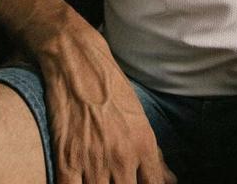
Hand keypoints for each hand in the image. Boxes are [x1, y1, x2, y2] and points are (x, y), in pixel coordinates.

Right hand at [39, 29, 176, 183]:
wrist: (78, 64)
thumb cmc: (111, 88)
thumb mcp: (140, 117)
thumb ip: (154, 155)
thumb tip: (170, 181)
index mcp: (143, 146)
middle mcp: (121, 157)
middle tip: (116, 179)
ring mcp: (93, 161)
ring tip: (100, 179)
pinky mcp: (66, 161)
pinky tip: (81, 182)